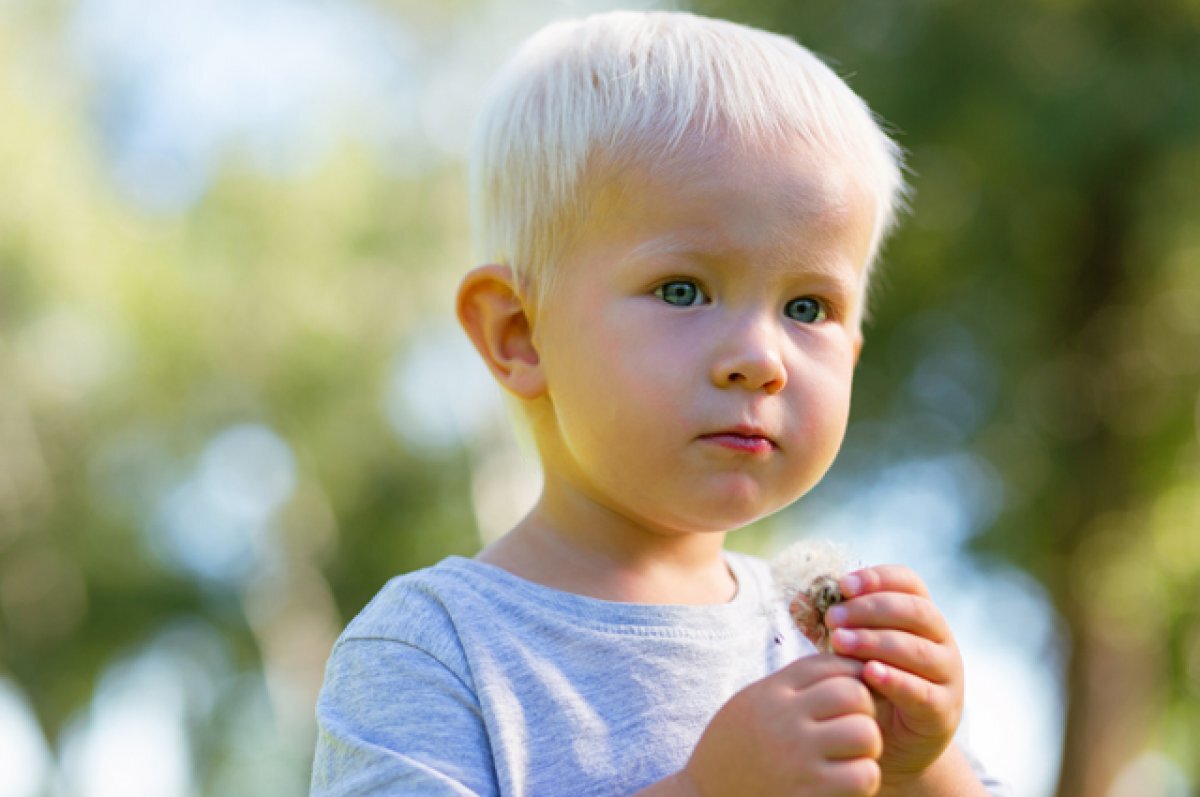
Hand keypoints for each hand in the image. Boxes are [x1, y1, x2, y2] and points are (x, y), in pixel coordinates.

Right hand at [679, 655, 881, 796]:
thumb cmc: (735, 751)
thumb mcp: (752, 705)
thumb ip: (791, 686)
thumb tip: (848, 667)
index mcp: (770, 693)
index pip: (829, 665)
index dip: (853, 676)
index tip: (853, 697)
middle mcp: (783, 719)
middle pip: (854, 695)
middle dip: (865, 711)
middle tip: (854, 729)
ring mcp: (796, 757)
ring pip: (866, 734)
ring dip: (867, 747)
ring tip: (852, 756)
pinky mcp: (807, 793)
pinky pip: (863, 775)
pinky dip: (863, 779)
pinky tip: (846, 782)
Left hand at [824, 566, 963, 788]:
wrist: (890, 740)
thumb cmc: (868, 682)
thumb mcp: (850, 650)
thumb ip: (831, 626)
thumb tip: (796, 601)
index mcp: (920, 615)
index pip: (909, 582)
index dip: (878, 578)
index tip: (843, 584)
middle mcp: (940, 639)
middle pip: (915, 610)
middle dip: (870, 609)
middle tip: (833, 619)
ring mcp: (946, 674)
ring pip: (918, 649)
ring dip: (876, 641)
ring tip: (840, 642)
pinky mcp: (943, 709)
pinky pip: (922, 691)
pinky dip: (896, 679)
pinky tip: (869, 673)